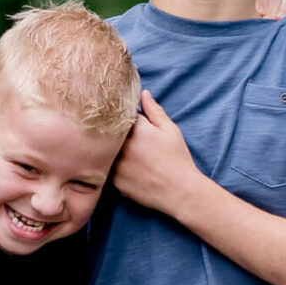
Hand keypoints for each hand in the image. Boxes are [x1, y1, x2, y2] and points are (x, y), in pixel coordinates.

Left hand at [111, 90, 201, 215]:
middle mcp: (121, 145)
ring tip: (133, 157)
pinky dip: (114, 168)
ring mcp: (114, 164)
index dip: (126, 118)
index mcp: (134, 128)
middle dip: (117, 134)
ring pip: (106, 152)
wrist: (179, 191)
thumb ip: (154, 110)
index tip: (132, 124)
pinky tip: (130, 171)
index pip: (120, 115)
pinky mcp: (113, 181)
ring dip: (112, 151)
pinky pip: (107, 169)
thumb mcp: (169, 130)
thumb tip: (143, 93)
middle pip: (110, 133)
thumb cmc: (177, 158)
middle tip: (134, 143)